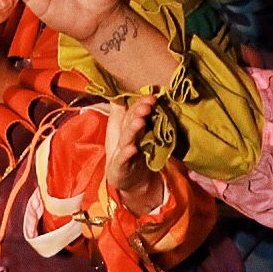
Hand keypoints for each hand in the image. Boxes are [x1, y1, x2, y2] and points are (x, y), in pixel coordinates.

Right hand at [104, 94, 164, 213]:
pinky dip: (127, 154)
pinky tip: (132, 149)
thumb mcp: (128, 131)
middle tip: (147, 105)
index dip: (141, 103)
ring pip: (127, 138)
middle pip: (129, 122)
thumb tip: (130, 92)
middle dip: (137, 112)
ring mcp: (121, 151)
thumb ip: (130, 111)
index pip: (132, 111)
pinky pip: (124, 159)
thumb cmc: (128, 151)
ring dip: (132, 130)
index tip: (152, 96)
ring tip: (140, 122)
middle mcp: (124, 136)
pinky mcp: (120, 167)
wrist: (127, 179)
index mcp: (126, 126)